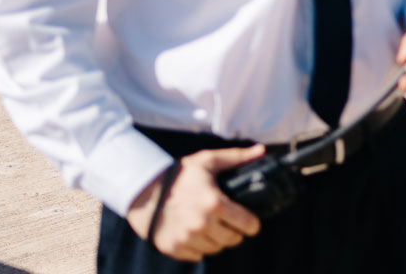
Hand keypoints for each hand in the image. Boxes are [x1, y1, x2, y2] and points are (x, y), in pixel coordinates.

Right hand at [126, 146, 264, 260]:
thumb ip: (237, 157)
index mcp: (215, 204)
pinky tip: (199, 234)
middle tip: (232, 224)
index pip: (247, 224)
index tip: (251, 223)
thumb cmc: (179, 175)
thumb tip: (261, 150)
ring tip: (215, 227)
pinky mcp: (174, 248)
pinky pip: (197, 255)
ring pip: (216, 249)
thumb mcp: (208, 161)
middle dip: (236, 232)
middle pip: (233, 240)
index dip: (252, 224)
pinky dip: (201, 247)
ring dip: (218, 240)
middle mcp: (202, 225)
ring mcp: (187, 239)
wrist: (144, 191)